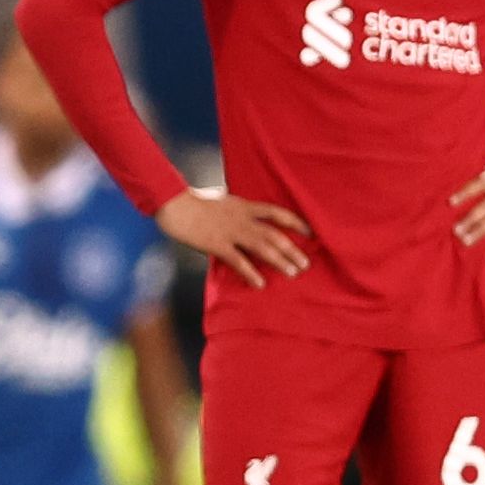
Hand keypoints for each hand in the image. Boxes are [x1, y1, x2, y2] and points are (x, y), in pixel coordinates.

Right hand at [157, 189, 310, 288]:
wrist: (175, 205)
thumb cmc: (194, 203)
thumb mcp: (221, 202)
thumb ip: (235, 211)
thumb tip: (245, 219)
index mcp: (244, 206)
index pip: (277, 213)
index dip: (295, 222)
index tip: (310, 232)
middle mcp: (242, 219)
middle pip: (274, 234)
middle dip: (292, 249)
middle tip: (305, 263)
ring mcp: (230, 232)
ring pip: (262, 248)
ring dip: (279, 261)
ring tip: (292, 273)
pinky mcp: (217, 244)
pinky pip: (238, 261)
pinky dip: (251, 273)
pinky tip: (260, 283)